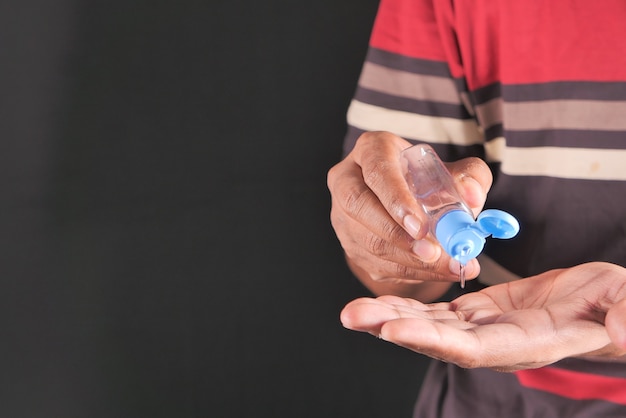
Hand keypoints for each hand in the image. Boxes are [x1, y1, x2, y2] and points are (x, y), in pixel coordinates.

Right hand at [327, 131, 491, 295]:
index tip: (421, 226)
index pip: (376, 170)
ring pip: (366, 240)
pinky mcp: (350, 243)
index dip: (396, 198)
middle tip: (431, 252)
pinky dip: (408, 271)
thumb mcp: (456, 172)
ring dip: (407, 259)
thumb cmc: (432, 182)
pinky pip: (374, 262)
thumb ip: (470, 178)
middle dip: (396, 234)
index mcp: (372, 149)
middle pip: (358, 205)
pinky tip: (436, 271)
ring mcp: (343, 213)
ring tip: (445, 264)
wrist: (414, 206)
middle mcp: (348, 178)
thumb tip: (471, 195)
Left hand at [340, 262, 625, 371]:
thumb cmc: (615, 304)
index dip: (431, 341)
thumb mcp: (624, 303)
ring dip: (390, 317)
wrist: (600, 304)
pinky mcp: (477, 313)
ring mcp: (482, 329)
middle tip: (353, 316)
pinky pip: (436, 312)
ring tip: (352, 312)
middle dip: (393, 328)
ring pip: (428, 325)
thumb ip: (625, 316)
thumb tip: (621, 333)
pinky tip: (381, 302)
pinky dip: (408, 306)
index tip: (393, 329)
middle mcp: (494, 344)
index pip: (470, 348)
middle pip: (436, 340)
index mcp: (525, 345)